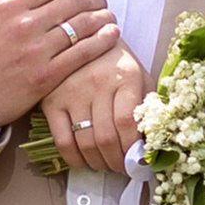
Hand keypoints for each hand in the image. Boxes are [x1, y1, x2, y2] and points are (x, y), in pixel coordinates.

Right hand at [0, 0, 121, 131]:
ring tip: (109, 15)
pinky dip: (102, 42)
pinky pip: (82, 54)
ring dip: (103, 17)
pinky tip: (111, 35)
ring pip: (83, 26)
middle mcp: (25, 26)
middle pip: (75, 1)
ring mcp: (37, 53)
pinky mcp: (46, 78)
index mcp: (9, 6)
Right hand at [38, 40, 148, 176]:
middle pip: (106, 137)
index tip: (137, 161)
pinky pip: (62, 139)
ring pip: (85, 142)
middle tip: (121, 167)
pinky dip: (74, 158)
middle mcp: (97, 83)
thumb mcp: (140, 75)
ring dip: (98, 163)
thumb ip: (148, 105)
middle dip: (117, 161)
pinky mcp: (51, 100)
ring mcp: (71, 92)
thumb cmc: (117, 62)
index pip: (127, 124)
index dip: (132, 149)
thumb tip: (152, 144)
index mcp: (125, 76)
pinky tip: (83, 161)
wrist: (84, 37)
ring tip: (105, 164)